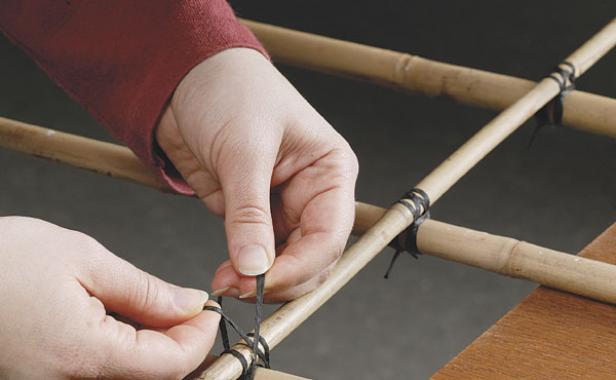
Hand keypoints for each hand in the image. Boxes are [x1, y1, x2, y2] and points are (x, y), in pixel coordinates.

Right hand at [0, 216, 218, 378]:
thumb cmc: (0, 262)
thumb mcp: (83, 260)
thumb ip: (144, 290)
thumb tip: (188, 304)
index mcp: (81, 355)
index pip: (168, 366)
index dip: (198, 338)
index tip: (207, 311)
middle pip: (151, 379)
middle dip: (179, 347)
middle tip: (184, 310)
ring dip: (152, 353)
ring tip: (153, 313)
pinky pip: (97, 378)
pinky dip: (122, 356)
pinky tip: (123, 326)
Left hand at [157, 48, 357, 301]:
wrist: (186, 80)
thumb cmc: (230, 92)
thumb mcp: (243, 150)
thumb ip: (250, 212)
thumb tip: (254, 266)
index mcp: (330, 171)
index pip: (330, 234)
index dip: (299, 266)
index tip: (261, 282)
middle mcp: (314, 194)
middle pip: (313, 257)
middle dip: (279, 279)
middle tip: (240, 288)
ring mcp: (284, 208)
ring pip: (287, 263)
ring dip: (260, 280)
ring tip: (227, 282)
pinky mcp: (254, 216)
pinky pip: (258, 256)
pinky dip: (244, 270)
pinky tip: (225, 274)